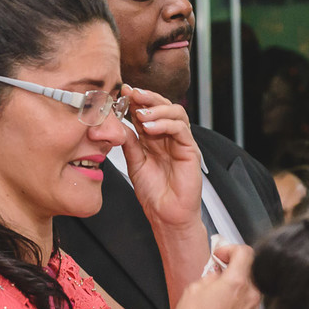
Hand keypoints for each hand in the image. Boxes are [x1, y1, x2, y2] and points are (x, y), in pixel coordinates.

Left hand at [120, 85, 202, 229]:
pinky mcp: (190, 151)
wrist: (166, 215)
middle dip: (147, 97)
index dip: (136, 100)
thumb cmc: (154, 194)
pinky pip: (181, 129)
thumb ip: (130, 143)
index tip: (122, 92)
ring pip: (175, 113)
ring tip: (139, 114)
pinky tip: (149, 128)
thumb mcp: (135, 163)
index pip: (148, 111)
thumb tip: (118, 124)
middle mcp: (170, 138)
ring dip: (156, 109)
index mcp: (156, 139)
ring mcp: (182, 143)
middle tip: (131, 93)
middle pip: (164, 106)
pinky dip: (165, 124)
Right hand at [169, 244, 260, 308]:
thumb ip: (211, 275)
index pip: (246, 253)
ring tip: (219, 288)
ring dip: (237, 282)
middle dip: (235, 265)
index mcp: (237, 282)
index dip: (231, 249)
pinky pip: (248, 301)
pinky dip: (239, 297)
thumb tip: (217, 272)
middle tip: (219, 267)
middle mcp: (250, 295)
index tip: (220, 254)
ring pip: (251, 286)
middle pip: (251, 269)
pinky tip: (222, 303)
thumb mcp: (194, 288)